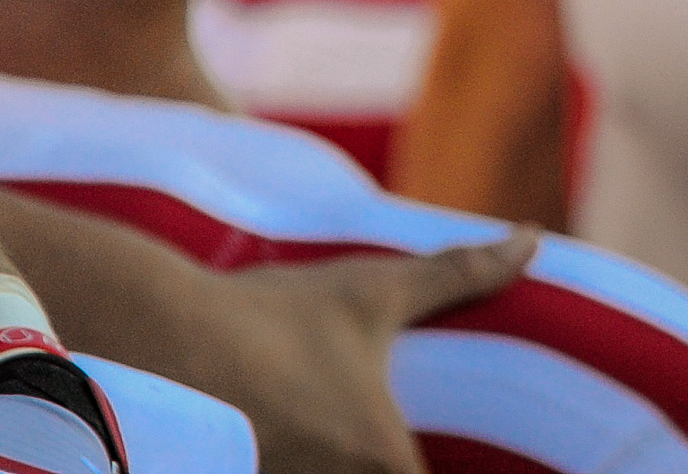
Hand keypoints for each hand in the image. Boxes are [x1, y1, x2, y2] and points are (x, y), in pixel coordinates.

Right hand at [149, 234, 535, 473]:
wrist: (158, 334)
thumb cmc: (272, 315)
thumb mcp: (369, 292)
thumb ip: (458, 272)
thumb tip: (529, 236)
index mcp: (386, 463)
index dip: (426, 460)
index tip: (415, 439)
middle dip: (360, 459)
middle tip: (344, 420)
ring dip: (325, 465)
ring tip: (311, 432)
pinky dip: (286, 467)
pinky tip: (274, 448)